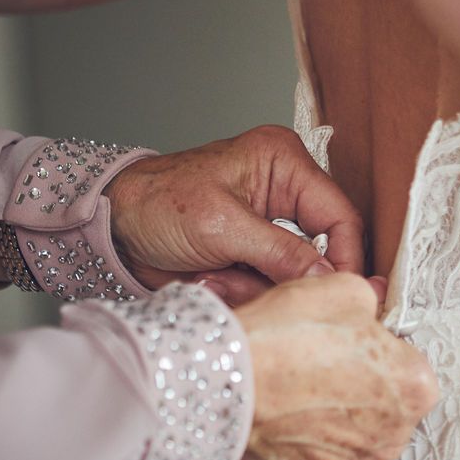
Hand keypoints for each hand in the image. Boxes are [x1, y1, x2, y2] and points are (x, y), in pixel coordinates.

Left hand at [105, 126, 364, 305]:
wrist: (113, 228)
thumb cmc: (158, 203)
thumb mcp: (223, 225)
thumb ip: (282, 253)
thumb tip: (330, 279)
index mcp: (285, 165)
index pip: (341, 217)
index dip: (346, 259)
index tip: (344, 294)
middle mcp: (286, 194)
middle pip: (322, 252)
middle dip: (287, 277)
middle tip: (253, 286)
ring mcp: (270, 229)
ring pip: (294, 277)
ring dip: (257, 288)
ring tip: (215, 278)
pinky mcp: (254, 257)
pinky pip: (269, 287)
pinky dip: (242, 292)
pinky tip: (210, 280)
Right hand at [236, 273, 438, 459]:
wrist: (227, 378)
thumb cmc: (288, 334)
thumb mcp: (345, 291)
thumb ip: (373, 304)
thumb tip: (370, 311)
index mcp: (415, 388)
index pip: (411, 368)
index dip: (380, 352)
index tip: (354, 345)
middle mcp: (392, 438)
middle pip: (385, 410)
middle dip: (362, 392)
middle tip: (323, 367)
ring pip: (352, 441)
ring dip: (333, 422)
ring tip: (299, 394)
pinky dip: (301, 447)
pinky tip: (283, 421)